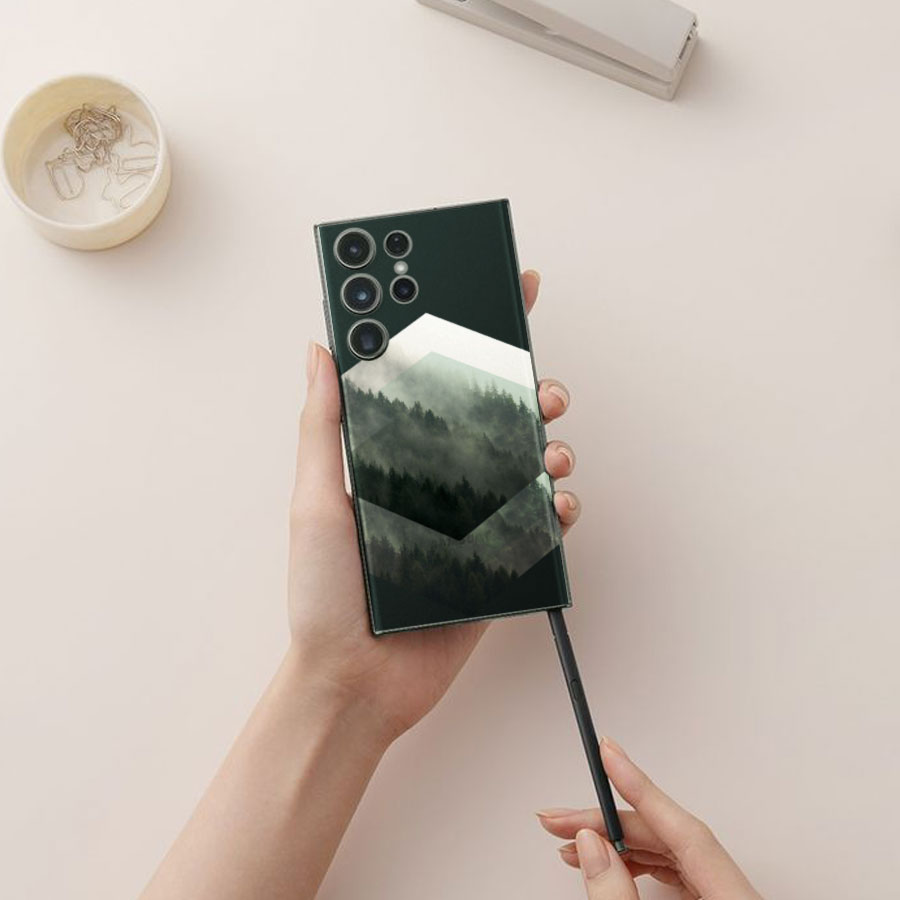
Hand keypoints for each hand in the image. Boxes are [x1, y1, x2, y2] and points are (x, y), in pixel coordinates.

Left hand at [288, 270, 578, 743]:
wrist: (357, 681)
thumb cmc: (326, 595)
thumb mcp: (316, 500)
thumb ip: (325, 426)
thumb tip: (319, 349)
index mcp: (397, 458)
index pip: (437, 384)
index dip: (468, 336)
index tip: (499, 292)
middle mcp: (438, 482)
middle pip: (494, 417)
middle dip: (526, 390)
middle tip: (537, 385)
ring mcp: (473, 522)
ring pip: (526, 464)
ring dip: (550, 444)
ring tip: (550, 449)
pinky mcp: (498, 563)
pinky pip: (541, 525)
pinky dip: (558, 508)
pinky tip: (557, 502)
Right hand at [537, 738, 762, 898]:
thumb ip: (617, 894)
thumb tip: (592, 845)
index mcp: (734, 897)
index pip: (681, 824)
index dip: (638, 783)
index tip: (607, 750)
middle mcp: (736, 893)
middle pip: (667, 836)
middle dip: (608, 823)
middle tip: (559, 819)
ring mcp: (727, 899)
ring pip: (669, 852)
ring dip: (617, 844)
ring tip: (572, 843)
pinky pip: (675, 871)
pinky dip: (637, 863)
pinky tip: (609, 862)